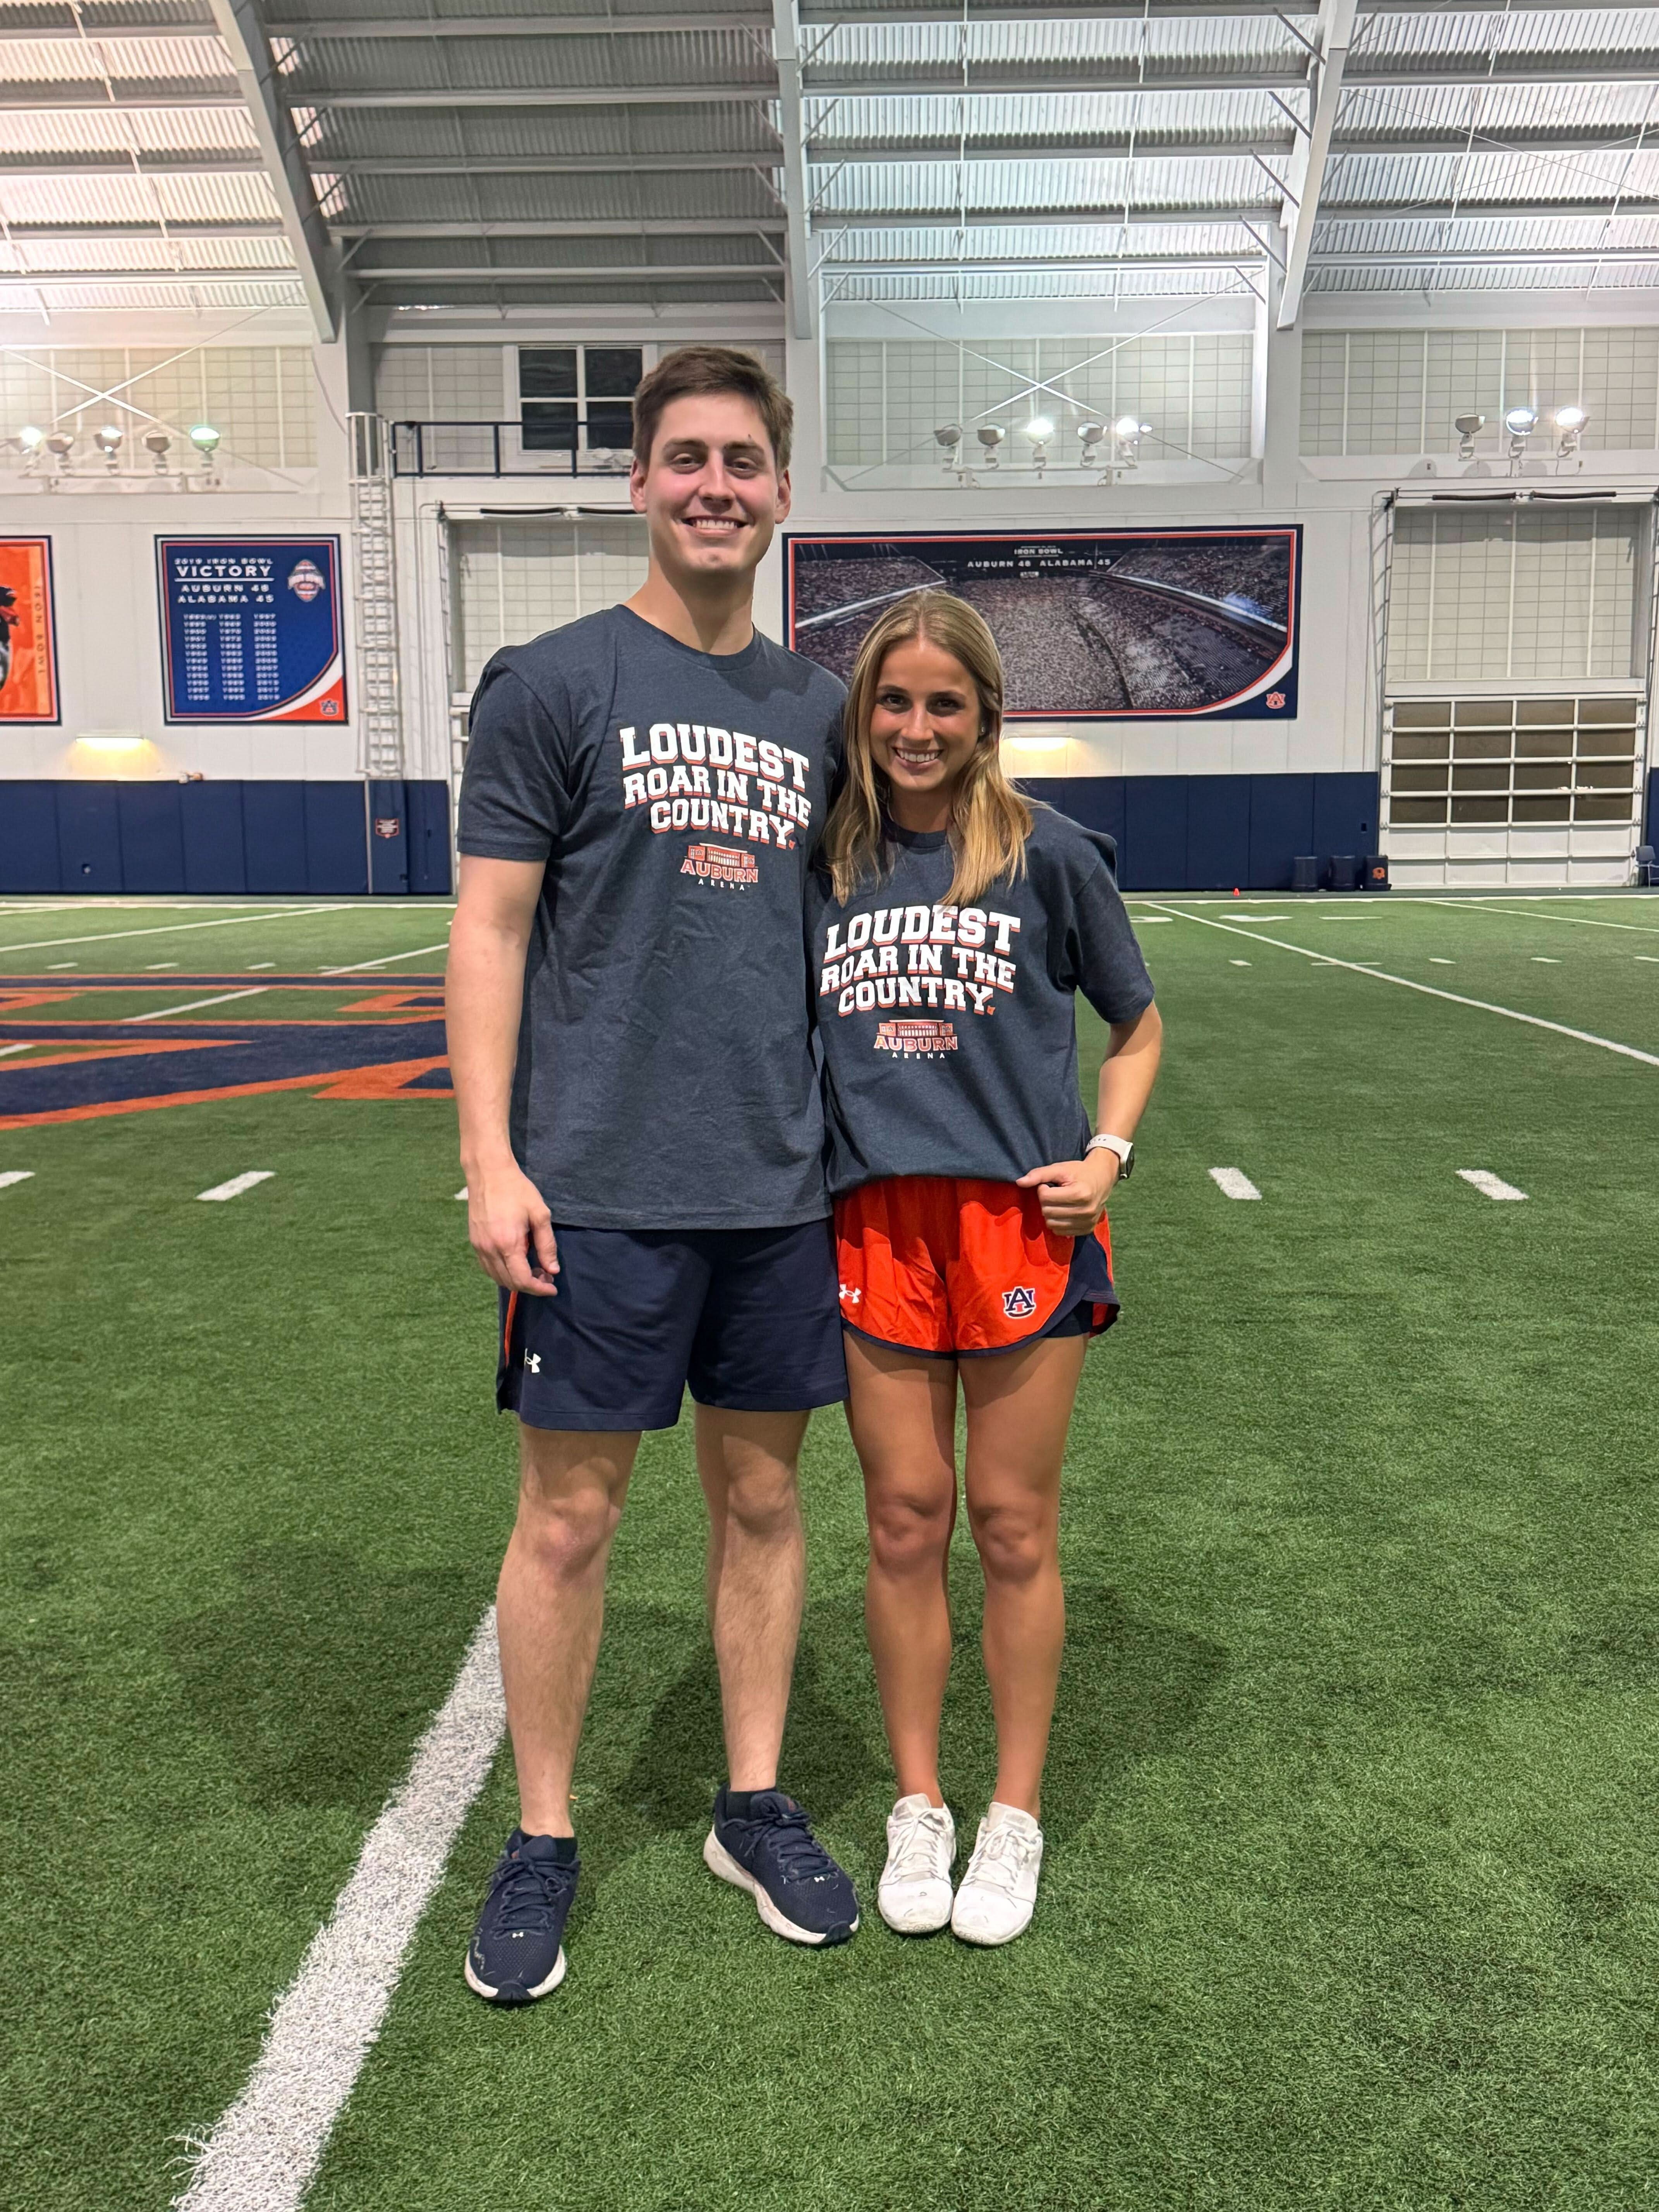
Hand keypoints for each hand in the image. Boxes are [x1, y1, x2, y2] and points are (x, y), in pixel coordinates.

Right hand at [465, 1159, 559, 1293]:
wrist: (489, 1173)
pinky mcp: (474, 1242)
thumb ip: (547, 1244)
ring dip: (516, 1280)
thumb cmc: (517, 1190)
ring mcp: (479, 1247)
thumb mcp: (540, 1214)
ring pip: (497, 1278)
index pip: (522, 1280)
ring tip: (533, 1270)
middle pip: (509, 1283)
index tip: (552, 1288)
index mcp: (508, 1243)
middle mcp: (490, 1249)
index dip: (539, 1289)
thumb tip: (552, 1270)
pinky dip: (502, 1273)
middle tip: (546, 1276)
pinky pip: (488, 1268)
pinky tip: (515, 1263)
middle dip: (530, 1286)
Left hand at [1016, 1151, 1117, 1236]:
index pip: (1045, 1198)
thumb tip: (1019, 1182)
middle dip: (1046, 1201)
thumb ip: (1039, 1174)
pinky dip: (1057, 1222)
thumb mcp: (1060, 1168)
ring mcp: (1087, 1222)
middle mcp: (1085, 1210)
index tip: (1051, 1185)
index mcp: (1080, 1194)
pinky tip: (1064, 1211)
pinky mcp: (1087, 1230)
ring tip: (1059, 1202)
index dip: (1043, 1189)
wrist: (1103, 1178)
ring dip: (1050, 1213)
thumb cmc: (1079, 1172)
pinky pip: (1060, 1232)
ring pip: (1051, 1224)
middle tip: (1055, 1193)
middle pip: (1047, 1212)